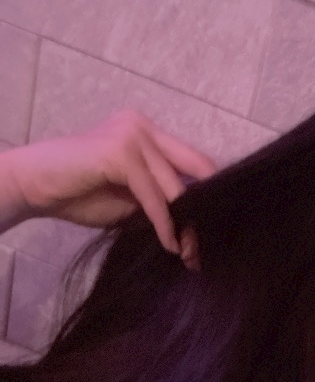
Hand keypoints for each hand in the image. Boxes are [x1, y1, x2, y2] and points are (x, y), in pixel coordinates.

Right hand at [1, 111, 215, 267]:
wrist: (31, 187)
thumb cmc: (77, 194)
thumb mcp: (131, 198)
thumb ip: (161, 200)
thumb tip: (196, 224)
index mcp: (148, 132)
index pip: (194, 163)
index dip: (208, 197)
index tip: (215, 233)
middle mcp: (144, 127)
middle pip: (194, 172)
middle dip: (202, 214)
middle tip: (205, 252)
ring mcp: (133, 135)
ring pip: (175, 188)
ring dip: (186, 226)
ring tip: (190, 255)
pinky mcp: (122, 152)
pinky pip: (154, 197)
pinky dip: (164, 224)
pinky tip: (170, 246)